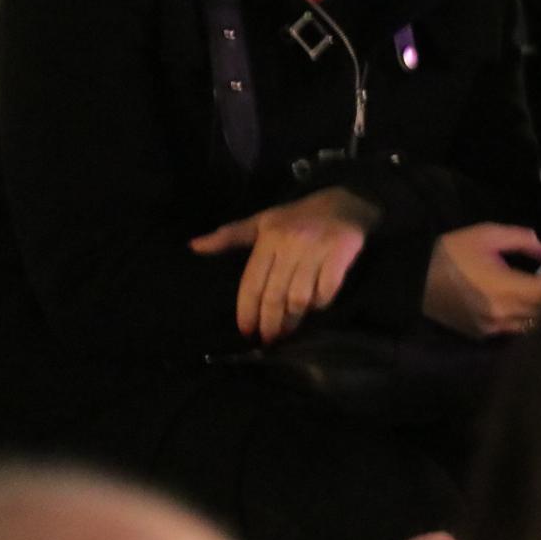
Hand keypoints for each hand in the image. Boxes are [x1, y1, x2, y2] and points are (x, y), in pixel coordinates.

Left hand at [190, 187, 380, 342]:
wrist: (346, 200)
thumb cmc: (299, 215)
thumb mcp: (262, 221)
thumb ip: (230, 236)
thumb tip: (194, 246)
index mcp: (269, 237)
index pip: (252, 282)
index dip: (247, 311)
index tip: (246, 331)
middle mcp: (291, 243)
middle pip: (275, 294)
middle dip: (270, 322)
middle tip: (268, 339)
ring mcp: (317, 249)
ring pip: (300, 297)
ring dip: (294, 319)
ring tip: (288, 332)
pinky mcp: (341, 253)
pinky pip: (326, 289)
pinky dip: (321, 303)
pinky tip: (316, 308)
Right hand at [420, 223, 540, 336]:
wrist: (411, 279)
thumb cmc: (449, 252)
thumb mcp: (486, 234)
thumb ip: (522, 239)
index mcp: (505, 290)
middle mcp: (502, 316)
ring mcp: (492, 329)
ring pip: (533, 324)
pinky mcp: (482, 335)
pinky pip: (516, 329)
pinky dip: (529, 317)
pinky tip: (535, 303)